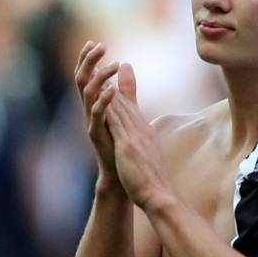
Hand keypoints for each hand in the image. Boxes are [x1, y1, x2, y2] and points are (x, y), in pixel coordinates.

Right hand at [74, 40, 122, 181]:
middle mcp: (89, 110)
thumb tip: (126, 65)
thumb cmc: (121, 141)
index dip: (88, 59)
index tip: (94, 42)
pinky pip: (97, 114)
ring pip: (87, 93)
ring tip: (113, 64)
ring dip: (99, 76)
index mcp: (95, 103)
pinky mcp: (97, 134)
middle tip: (100, 45)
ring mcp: (91, 121)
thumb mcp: (124, 108)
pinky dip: (103, 100)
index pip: (87, 76)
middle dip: (89, 61)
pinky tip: (112, 90)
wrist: (120, 171)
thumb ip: (125, 88)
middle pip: (82, 79)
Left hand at [105, 66, 176, 212]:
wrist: (160, 195)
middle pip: (124, 100)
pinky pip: (115, 121)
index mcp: (144, 132)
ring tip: (96, 69)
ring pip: (119, 105)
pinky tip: (98, 95)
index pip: (130, 107)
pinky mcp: (128, 144)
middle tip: (100, 61)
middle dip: (111, 80)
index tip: (111, 75)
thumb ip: (144, 143)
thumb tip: (143, 134)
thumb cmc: (155, 181)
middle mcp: (141, 129)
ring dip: (107, 86)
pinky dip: (108, 105)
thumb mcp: (148, 157)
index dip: (119, 89)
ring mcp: (135, 135)